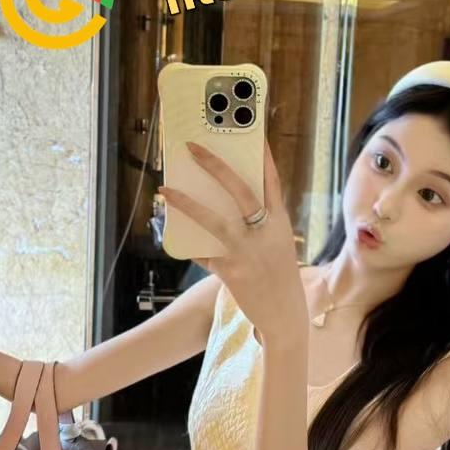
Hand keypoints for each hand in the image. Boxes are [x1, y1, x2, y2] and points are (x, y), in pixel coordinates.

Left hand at [158, 137, 307, 345]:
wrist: (284, 316)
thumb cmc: (278, 276)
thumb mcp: (276, 245)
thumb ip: (258, 225)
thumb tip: (223, 203)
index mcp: (280, 222)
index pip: (272, 181)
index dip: (263, 157)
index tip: (253, 134)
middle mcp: (265, 232)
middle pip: (240, 190)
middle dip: (215, 165)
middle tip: (193, 147)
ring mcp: (247, 252)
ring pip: (213, 219)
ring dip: (186, 202)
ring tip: (165, 189)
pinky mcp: (231, 271)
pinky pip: (203, 252)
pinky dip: (190, 244)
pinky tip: (175, 234)